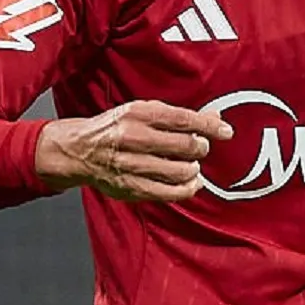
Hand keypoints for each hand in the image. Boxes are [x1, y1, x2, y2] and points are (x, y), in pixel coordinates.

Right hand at [35, 99, 233, 202]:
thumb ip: (178, 116)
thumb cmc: (116, 128)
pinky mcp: (129, 188)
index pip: (183, 119)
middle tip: (200, 148)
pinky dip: (186, 189)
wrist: (77, 150)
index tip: (226, 132)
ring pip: (179, 171)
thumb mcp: (143, 112)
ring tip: (192, 165)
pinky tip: (191, 183)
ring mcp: (130, 165)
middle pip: (184, 146)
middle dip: (199, 148)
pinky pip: (168, 193)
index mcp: (137, 114)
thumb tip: (215, 119)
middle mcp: (133, 138)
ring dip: (193, 169)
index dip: (209, 127)